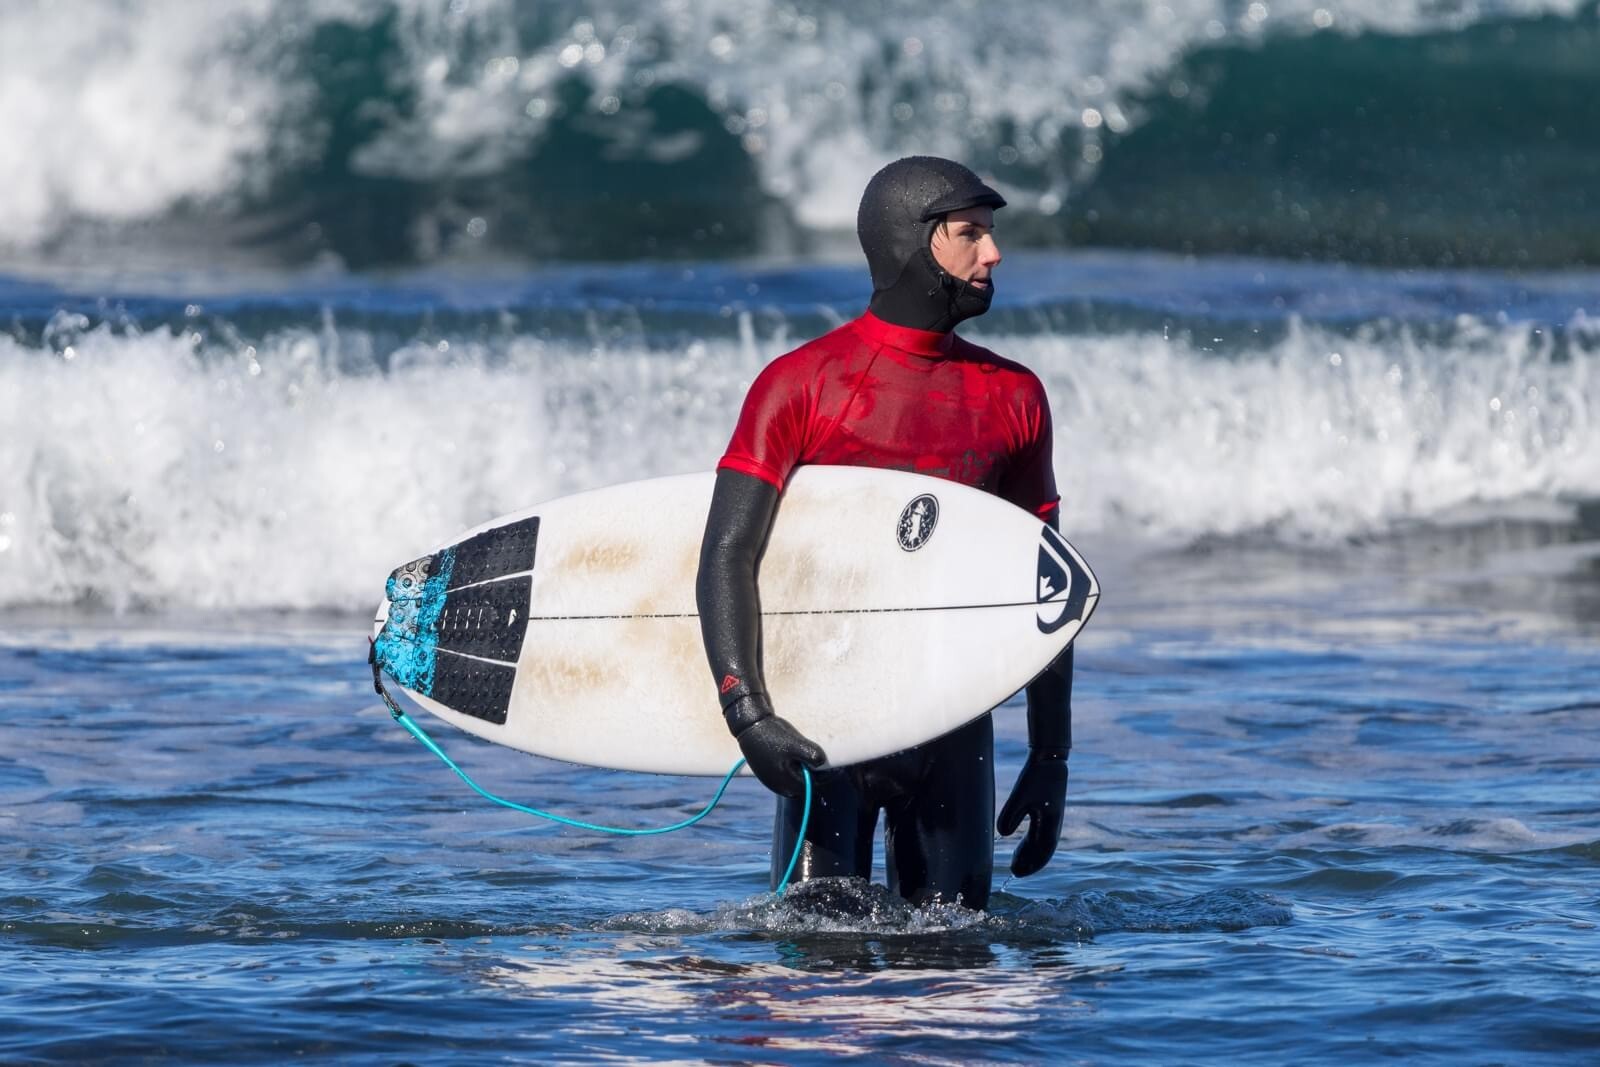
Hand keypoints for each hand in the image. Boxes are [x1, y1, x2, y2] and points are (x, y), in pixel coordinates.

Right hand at [726, 695, 825, 796]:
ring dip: (800, 765)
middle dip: (810, 769)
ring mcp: (771, 780)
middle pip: (804, 781)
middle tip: (811, 751)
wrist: (749, 725)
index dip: (823, 773)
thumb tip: (823, 763)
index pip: (814, 784)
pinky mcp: (766, 772)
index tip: (826, 759)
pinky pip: (785, 771)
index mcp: (788, 785)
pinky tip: (788, 749)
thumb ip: (812, 755)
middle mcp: (779, 787)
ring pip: (794, 776)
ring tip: (798, 748)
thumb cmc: (773, 735)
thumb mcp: (796, 744)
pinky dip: (791, 763)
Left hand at [996, 750, 1067, 876]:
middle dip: (1029, 863)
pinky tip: (1020, 846)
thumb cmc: (1036, 777)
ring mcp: (1051, 819)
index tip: (1017, 874)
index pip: (1043, 852)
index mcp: (1051, 823)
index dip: (1032, 865)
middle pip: (1042, 851)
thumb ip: (1011, 814)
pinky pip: (1039, 834)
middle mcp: (1054, 824)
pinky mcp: (1046, 812)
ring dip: (1029, 854)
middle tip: (1014, 873)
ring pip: (1040, 843)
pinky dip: (1030, 843)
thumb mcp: (1021, 795)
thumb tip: (1003, 835)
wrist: (1049, 760)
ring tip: (1015, 863)